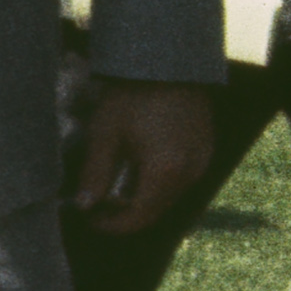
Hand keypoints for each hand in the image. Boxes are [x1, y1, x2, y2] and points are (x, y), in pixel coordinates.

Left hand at [70, 78, 216, 232]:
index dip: (112, 225)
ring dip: (142, 197)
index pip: (139, 218)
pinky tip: (136, 166)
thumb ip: (94, 175)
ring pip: (169, 196)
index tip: (90, 219)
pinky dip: (158, 182)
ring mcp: (202, 161)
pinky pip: (181, 179)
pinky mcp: (206, 150)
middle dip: (126, 213)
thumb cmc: (132, 96)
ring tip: (113, 182)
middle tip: (96, 204)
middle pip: (156, 210)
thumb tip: (84, 206)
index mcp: (166, 172)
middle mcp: (191, 172)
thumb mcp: (105, 135)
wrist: (167, 65)